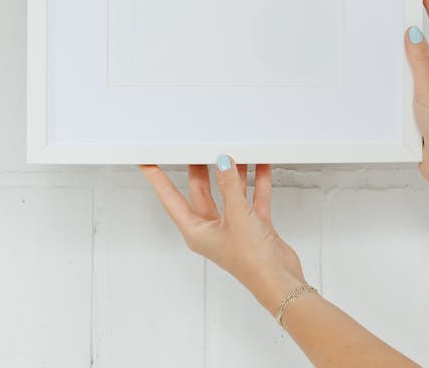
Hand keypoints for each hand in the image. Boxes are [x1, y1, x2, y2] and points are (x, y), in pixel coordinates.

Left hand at [138, 158, 306, 313]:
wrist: (279, 280)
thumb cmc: (251, 261)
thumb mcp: (237, 215)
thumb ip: (229, 185)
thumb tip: (223, 163)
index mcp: (196, 231)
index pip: (171, 199)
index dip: (158, 179)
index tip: (149, 162)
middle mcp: (212, 228)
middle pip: (201, 191)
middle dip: (201, 169)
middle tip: (198, 148)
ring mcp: (233, 227)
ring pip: (228, 193)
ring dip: (232, 174)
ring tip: (234, 151)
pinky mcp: (253, 226)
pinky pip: (251, 198)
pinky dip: (256, 183)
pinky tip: (260, 167)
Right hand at [404, 0, 428, 191]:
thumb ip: (418, 61)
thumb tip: (412, 34)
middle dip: (420, 22)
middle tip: (406, 0)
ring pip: (420, 62)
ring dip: (407, 49)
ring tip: (392, 28)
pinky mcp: (426, 103)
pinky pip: (412, 79)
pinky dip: (401, 72)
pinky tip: (388, 68)